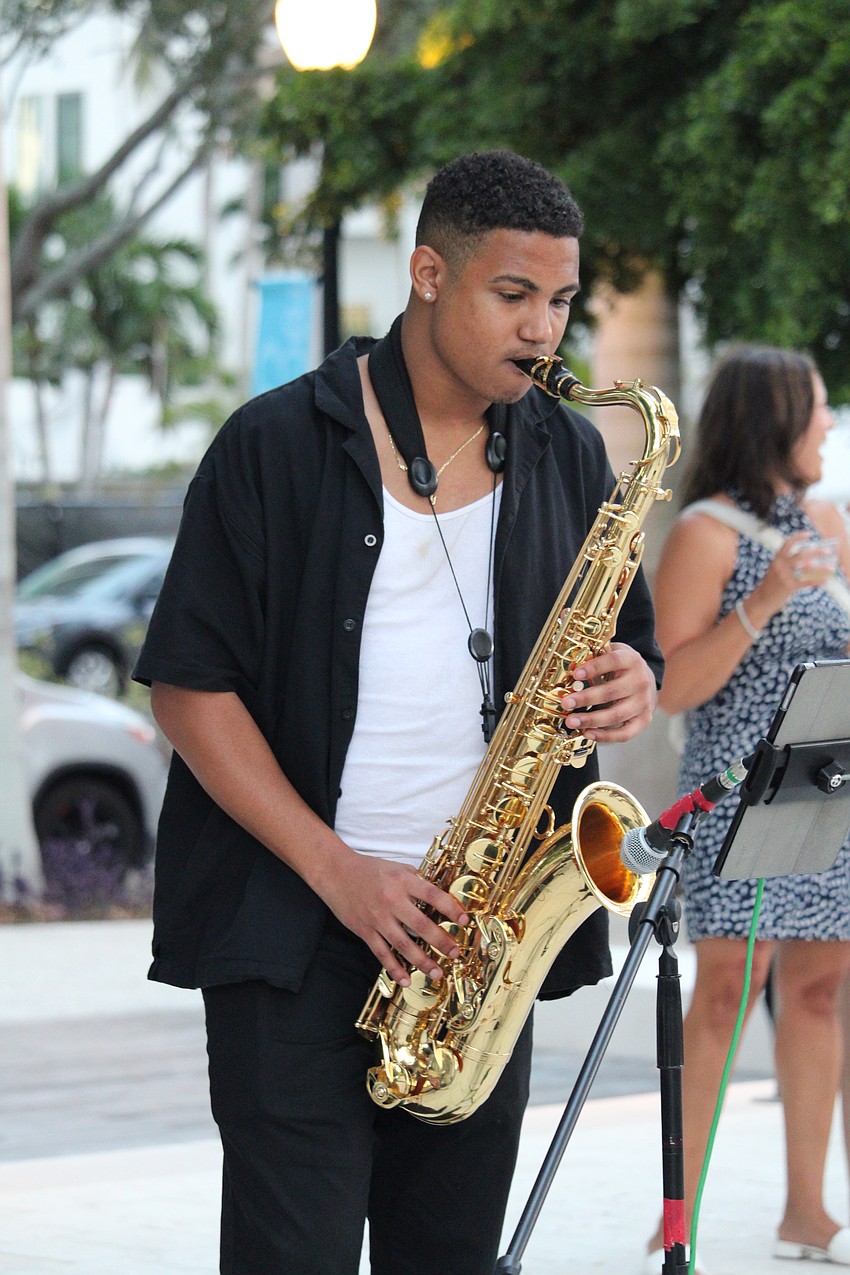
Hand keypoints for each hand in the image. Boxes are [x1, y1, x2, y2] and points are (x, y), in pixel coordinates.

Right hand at [321, 850, 469, 986]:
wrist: (336, 873)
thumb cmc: (370, 869)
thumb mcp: (397, 868)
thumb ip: (417, 881)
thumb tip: (440, 897)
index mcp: (403, 881)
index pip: (433, 896)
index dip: (451, 909)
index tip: (465, 921)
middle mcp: (391, 900)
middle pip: (421, 925)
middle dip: (441, 941)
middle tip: (455, 952)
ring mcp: (377, 918)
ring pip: (403, 944)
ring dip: (422, 961)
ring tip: (437, 972)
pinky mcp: (364, 930)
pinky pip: (381, 953)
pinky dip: (394, 968)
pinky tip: (405, 980)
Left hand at [559, 642, 657, 741]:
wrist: (646, 680)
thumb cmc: (622, 667)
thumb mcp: (611, 653)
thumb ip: (594, 657)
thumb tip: (571, 666)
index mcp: (631, 660)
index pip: (613, 661)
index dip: (594, 667)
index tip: (575, 674)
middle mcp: (641, 681)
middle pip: (611, 692)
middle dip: (585, 699)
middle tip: (565, 703)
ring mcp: (644, 703)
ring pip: (616, 715)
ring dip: (591, 720)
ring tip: (571, 721)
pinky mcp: (644, 720)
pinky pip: (625, 733)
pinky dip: (605, 736)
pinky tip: (587, 733)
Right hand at [756, 532, 838, 615]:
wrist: (761, 600)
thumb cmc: (771, 586)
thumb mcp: (776, 571)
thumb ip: (788, 565)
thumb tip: (809, 562)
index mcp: (776, 560)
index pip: (787, 544)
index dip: (798, 537)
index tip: (809, 534)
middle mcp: (780, 566)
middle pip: (801, 555)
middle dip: (816, 552)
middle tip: (827, 551)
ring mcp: (784, 576)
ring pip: (806, 569)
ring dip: (821, 568)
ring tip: (831, 568)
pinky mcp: (789, 587)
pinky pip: (807, 582)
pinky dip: (818, 581)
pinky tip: (826, 581)